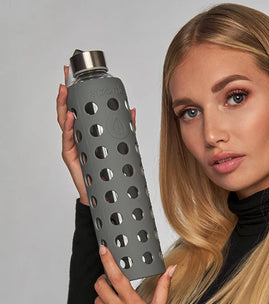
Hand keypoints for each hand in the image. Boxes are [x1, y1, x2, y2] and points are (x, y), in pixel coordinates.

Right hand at [56, 66, 136, 204]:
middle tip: (66, 74)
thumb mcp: (120, 144)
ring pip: (63, 120)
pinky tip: (71, 116)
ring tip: (65, 90)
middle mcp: (77, 134)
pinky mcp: (71, 155)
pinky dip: (68, 126)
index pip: (79, 105)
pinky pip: (68, 138)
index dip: (76, 89)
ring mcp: (72, 144)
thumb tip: (132, 110)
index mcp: (87, 129)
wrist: (106, 192)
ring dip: (63, 104)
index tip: (76, 72)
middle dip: (65, 90)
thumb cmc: (109, 168)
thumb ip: (126, 128)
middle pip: (68, 108)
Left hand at [93, 245, 175, 303]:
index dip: (108, 261)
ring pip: (97, 301)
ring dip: (103, 299)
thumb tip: (170, 270)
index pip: (116, 276)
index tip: (103, 250)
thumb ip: (163, 287)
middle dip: (102, 280)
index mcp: (132, 303)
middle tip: (109, 282)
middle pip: (99, 286)